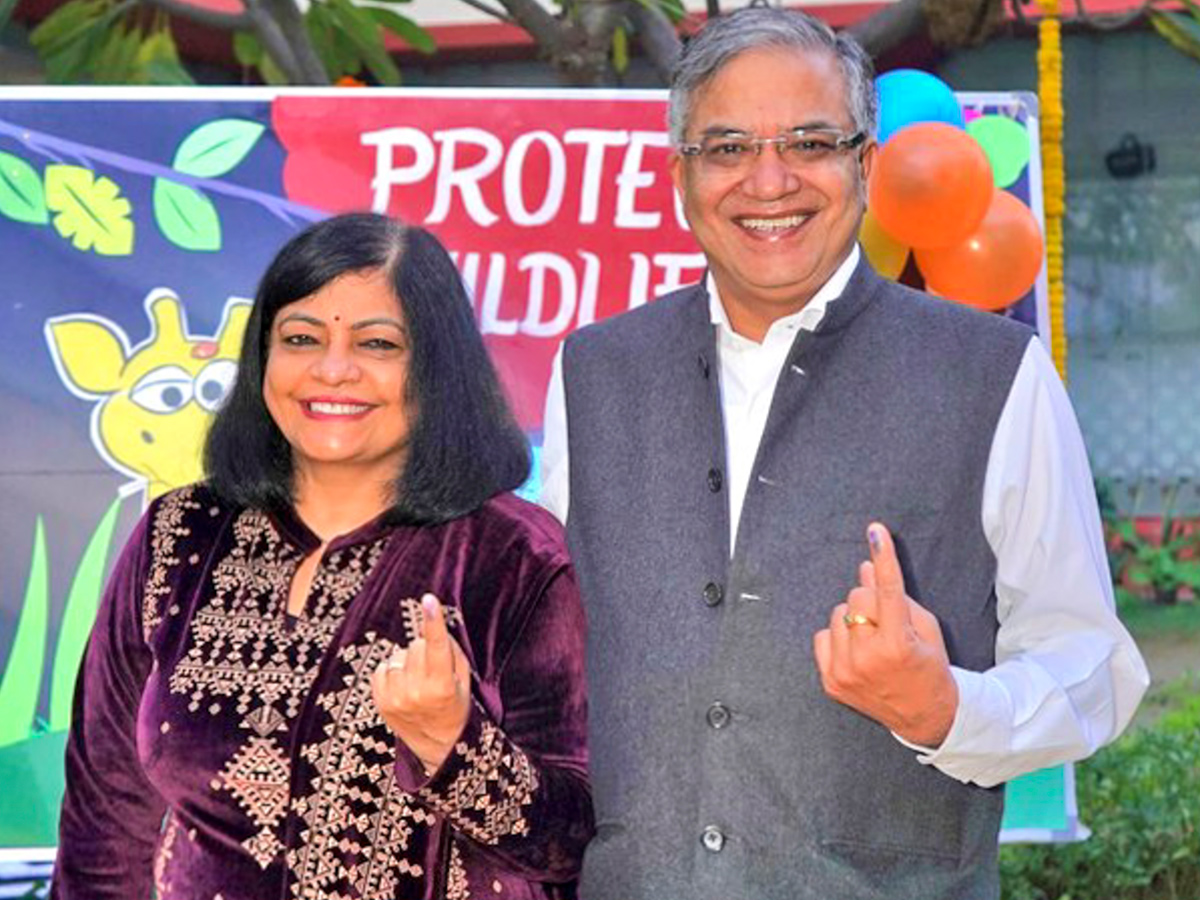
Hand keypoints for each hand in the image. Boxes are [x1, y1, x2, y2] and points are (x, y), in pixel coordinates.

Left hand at [371, 593, 471, 774]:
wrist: (437, 744)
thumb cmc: (455, 705)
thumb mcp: (464, 680)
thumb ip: (451, 651)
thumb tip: (432, 625)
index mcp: (442, 686)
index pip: (437, 646)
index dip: (433, 621)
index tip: (429, 599)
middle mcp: (416, 692)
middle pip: (415, 645)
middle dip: (424, 651)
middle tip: (432, 670)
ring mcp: (395, 698)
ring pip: (398, 655)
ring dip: (407, 662)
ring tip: (417, 681)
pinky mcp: (380, 701)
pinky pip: (383, 667)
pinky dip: (393, 671)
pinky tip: (402, 686)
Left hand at [812, 522, 958, 746]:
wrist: (924, 716)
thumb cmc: (929, 666)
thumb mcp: (926, 628)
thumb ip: (896, 597)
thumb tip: (866, 567)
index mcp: (898, 644)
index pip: (888, 589)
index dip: (883, 557)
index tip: (875, 530)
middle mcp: (867, 658)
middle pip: (857, 596)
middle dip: (871, 600)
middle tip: (887, 619)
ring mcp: (845, 672)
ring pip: (838, 614)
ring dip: (854, 618)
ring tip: (873, 639)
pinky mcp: (830, 681)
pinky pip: (822, 636)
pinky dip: (838, 638)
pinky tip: (857, 652)